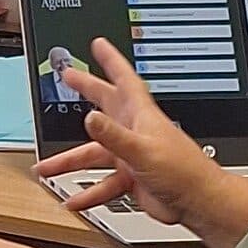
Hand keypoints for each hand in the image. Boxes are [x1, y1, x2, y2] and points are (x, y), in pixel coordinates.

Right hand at [34, 38, 209, 227]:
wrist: (199, 202)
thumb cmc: (184, 172)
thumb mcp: (143, 150)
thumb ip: (114, 136)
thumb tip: (91, 118)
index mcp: (141, 117)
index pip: (124, 80)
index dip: (111, 60)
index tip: (98, 44)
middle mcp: (135, 132)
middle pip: (105, 106)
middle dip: (86, 89)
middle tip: (68, 76)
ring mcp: (132, 156)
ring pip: (95, 154)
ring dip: (71, 161)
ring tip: (47, 168)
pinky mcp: (132, 178)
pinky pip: (103, 184)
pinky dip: (88, 193)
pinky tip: (74, 201)